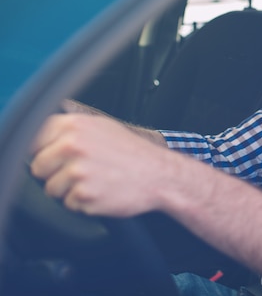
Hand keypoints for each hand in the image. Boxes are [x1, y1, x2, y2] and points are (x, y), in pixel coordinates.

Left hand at [30, 113, 173, 216]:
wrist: (159, 175)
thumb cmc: (132, 153)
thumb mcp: (102, 127)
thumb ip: (69, 129)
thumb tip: (39, 134)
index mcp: (74, 126)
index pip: (32, 140)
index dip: (43, 152)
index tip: (56, 157)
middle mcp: (73, 146)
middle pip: (37, 168)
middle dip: (54, 173)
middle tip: (81, 172)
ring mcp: (77, 171)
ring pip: (51, 189)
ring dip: (68, 190)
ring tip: (94, 181)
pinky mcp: (84, 195)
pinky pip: (68, 204)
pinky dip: (82, 203)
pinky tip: (101, 191)